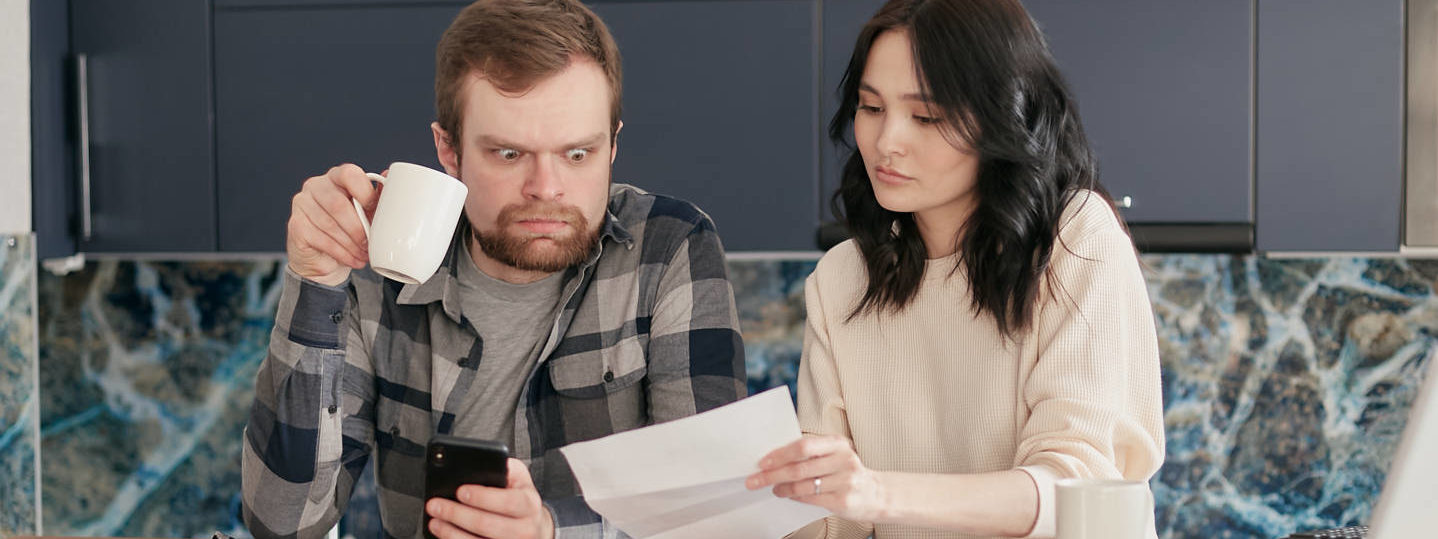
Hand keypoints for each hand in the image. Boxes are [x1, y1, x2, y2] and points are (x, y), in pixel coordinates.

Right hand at [286, 163, 380, 285]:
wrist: (326, 258)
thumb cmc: (349, 230)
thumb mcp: (367, 214)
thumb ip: (377, 197)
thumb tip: (389, 174)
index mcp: (336, 176)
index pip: (349, 174)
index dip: (365, 194)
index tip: (375, 212)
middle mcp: (315, 186)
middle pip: (338, 204)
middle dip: (358, 228)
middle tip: (369, 243)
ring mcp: (302, 204)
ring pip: (330, 225)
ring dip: (351, 244)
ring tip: (364, 254)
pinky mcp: (296, 225)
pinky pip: (321, 239)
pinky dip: (341, 253)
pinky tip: (352, 259)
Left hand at [426, 458, 555, 538]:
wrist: (533, 526)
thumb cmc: (520, 498)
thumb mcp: (518, 478)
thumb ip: (503, 467)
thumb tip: (479, 464)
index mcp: (529, 504)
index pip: (508, 501)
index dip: (482, 497)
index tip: (460, 491)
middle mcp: (525, 528)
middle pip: (488, 524)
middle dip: (457, 513)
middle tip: (435, 505)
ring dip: (451, 533)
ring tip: (435, 521)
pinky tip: (445, 534)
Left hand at [746, 435, 888, 522]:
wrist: (876, 494)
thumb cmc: (848, 472)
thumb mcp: (834, 455)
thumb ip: (811, 454)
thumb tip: (776, 458)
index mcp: (838, 444)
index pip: (803, 446)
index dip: (780, 454)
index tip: (762, 462)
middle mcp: (843, 460)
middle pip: (799, 467)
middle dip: (773, 474)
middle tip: (756, 479)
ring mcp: (845, 481)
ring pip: (803, 485)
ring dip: (782, 487)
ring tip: (773, 488)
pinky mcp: (843, 500)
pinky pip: (811, 498)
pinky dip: (795, 496)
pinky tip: (788, 494)